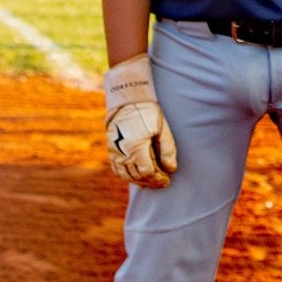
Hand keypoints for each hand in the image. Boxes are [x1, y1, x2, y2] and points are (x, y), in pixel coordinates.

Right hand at [103, 53, 176, 188]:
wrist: (126, 100)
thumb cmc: (147, 112)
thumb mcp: (162, 128)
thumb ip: (167, 149)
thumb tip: (171, 169)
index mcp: (136, 148)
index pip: (147, 172)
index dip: (157, 179)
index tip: (167, 180)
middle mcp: (122, 153)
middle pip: (136, 176)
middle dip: (150, 182)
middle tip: (161, 182)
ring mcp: (114, 153)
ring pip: (125, 175)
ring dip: (138, 181)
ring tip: (151, 181)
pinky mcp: (110, 150)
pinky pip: (117, 169)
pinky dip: (127, 175)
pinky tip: (136, 175)